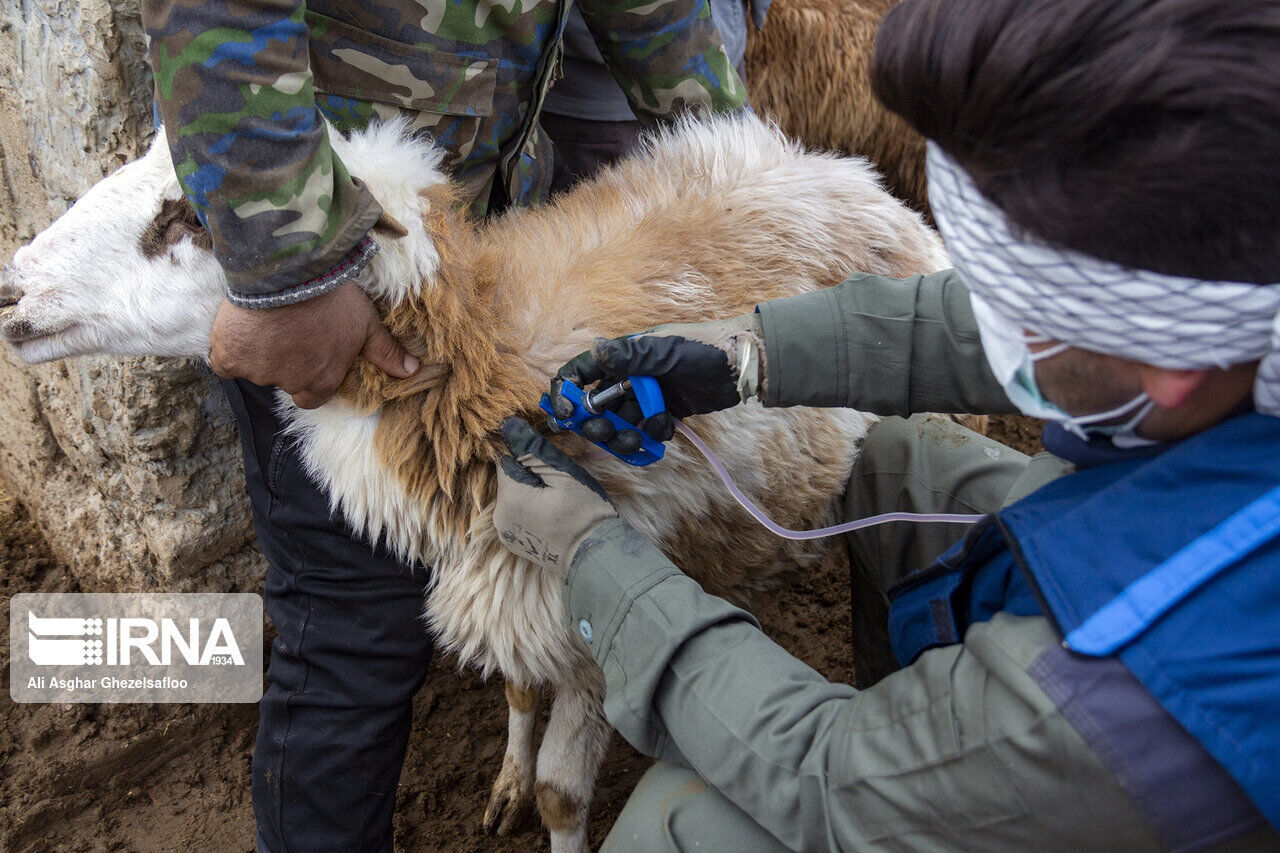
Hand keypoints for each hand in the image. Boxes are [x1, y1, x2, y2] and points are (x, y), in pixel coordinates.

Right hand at [209, 280, 418, 407]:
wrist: (289, 273)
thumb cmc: (333, 298)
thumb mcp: (366, 323)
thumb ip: (385, 351)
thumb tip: (413, 371)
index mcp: (322, 381)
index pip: (313, 397)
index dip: (310, 378)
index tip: (307, 354)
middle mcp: (289, 383)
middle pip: (283, 381)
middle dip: (283, 362)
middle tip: (287, 332)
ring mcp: (257, 371)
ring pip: (253, 368)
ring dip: (257, 350)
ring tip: (267, 321)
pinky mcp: (228, 356)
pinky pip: (223, 362)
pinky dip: (227, 349)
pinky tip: (237, 330)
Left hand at [492, 417, 618, 574]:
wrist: (597, 557)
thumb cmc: (584, 513)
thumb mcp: (563, 474)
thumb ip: (532, 449)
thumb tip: (508, 425)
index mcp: (509, 497)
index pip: (506, 459)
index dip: (526, 452)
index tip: (549, 458)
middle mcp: (500, 517)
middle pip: (509, 479)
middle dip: (531, 472)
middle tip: (560, 478)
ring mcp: (507, 534)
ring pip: (514, 496)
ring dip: (531, 490)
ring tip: (559, 496)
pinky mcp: (517, 544)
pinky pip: (518, 515)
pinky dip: (531, 508)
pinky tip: (552, 511)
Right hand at [552, 313, 763, 447]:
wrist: (742, 365)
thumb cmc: (705, 348)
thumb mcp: (666, 351)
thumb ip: (630, 355)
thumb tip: (595, 348)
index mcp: (625, 356)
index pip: (583, 372)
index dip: (568, 392)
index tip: (566, 415)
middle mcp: (631, 376)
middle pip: (598, 405)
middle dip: (597, 422)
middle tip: (605, 433)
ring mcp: (648, 395)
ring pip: (621, 422)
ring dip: (624, 435)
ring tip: (638, 439)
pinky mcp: (665, 411)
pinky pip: (646, 429)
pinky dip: (651, 433)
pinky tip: (667, 426)